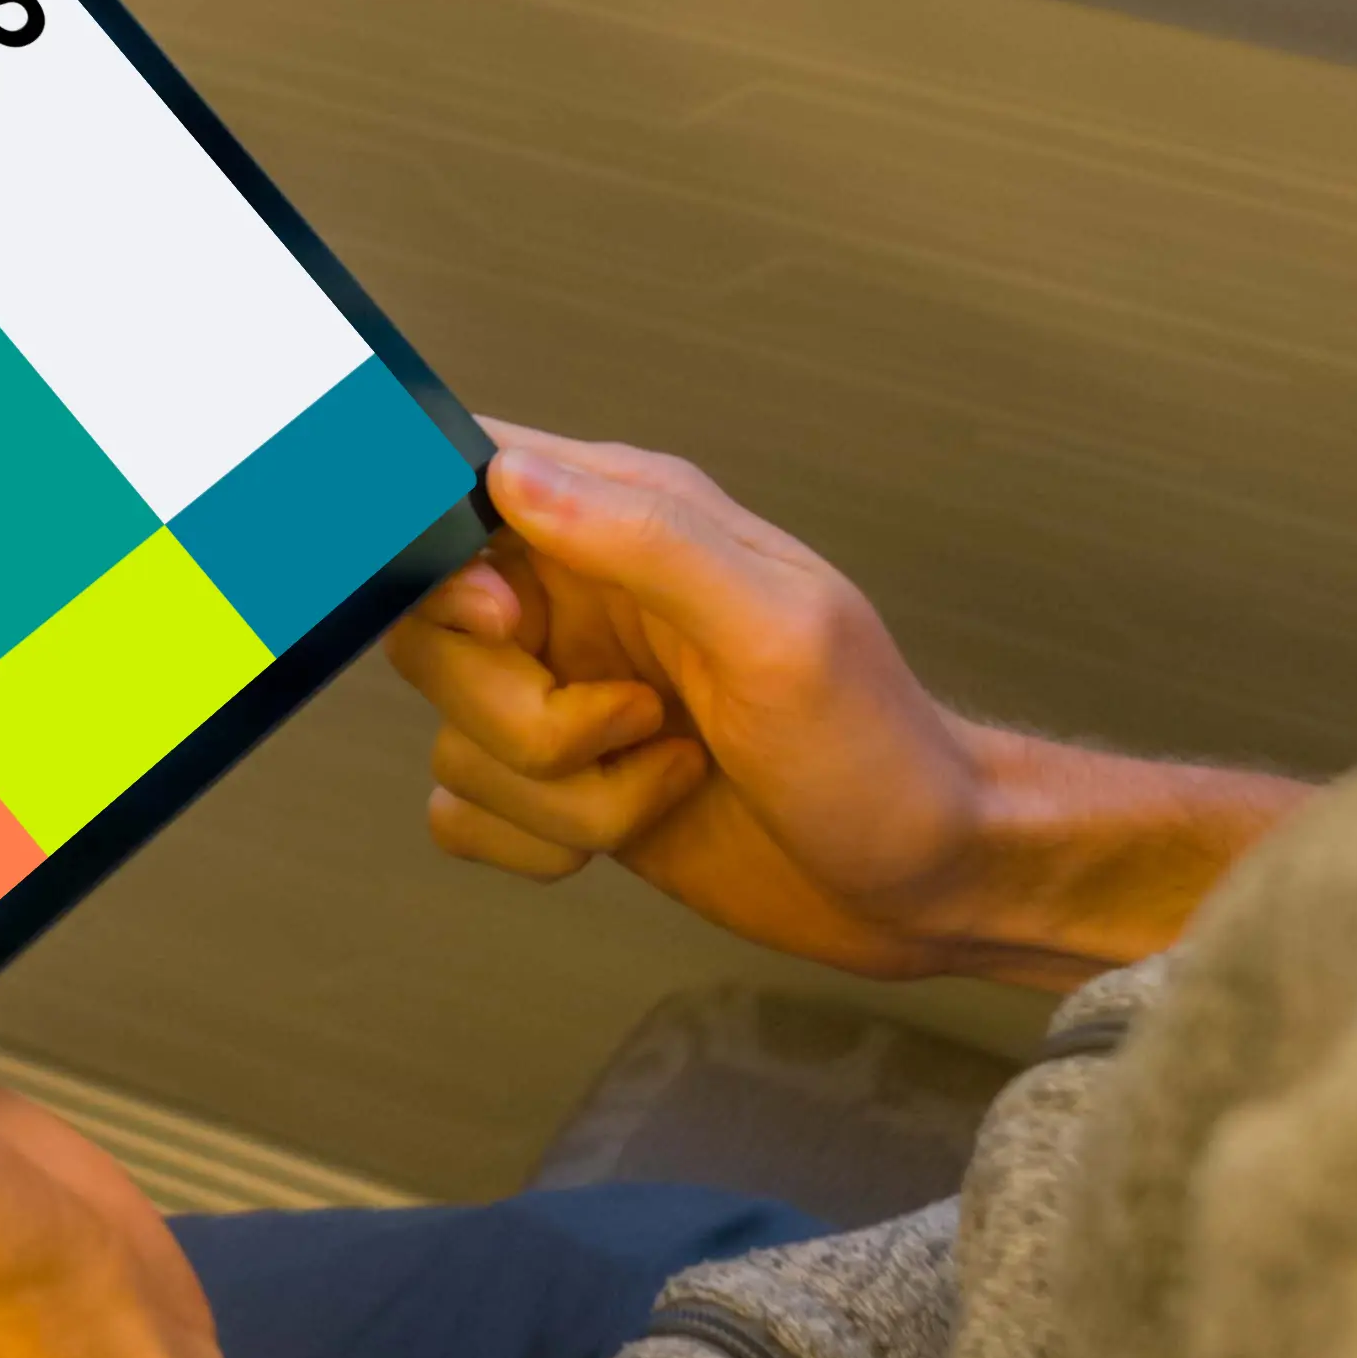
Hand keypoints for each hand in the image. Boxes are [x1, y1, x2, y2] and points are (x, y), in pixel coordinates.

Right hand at [388, 433, 1307, 986]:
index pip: (461, 483)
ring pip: (453, 738)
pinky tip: (637, 823)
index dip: (442, 559)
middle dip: (523, 713)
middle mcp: (580, 598)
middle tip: (636, 719)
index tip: (509, 624)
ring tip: (671, 773)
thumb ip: (643, 542)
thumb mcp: (778, 630)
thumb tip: (510, 474)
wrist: (927, 883)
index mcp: (627, 520)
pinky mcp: (562, 785)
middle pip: (430, 637)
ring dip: (564, 794)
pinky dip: (540, 843)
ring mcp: (567, 694)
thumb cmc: (877, 751)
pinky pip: (462, 813)